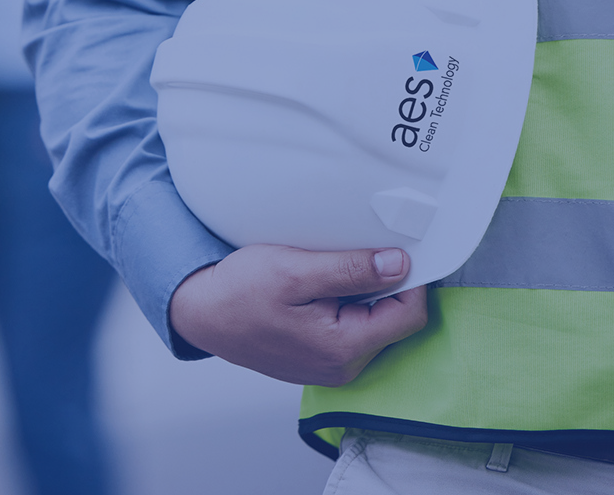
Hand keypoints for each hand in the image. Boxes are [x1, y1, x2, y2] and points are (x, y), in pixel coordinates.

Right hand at [169, 243, 427, 385]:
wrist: (202, 312)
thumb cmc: (240, 291)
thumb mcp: (295, 269)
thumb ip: (350, 269)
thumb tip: (400, 264)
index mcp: (343, 348)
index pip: (409, 315)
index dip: (411, 278)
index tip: (396, 247)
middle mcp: (344, 366)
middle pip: (394, 320)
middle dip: (385, 283)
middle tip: (355, 251)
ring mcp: (331, 366)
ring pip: (373, 323)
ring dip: (363, 292)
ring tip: (331, 267)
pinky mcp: (320, 358)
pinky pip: (352, 328)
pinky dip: (346, 302)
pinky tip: (322, 285)